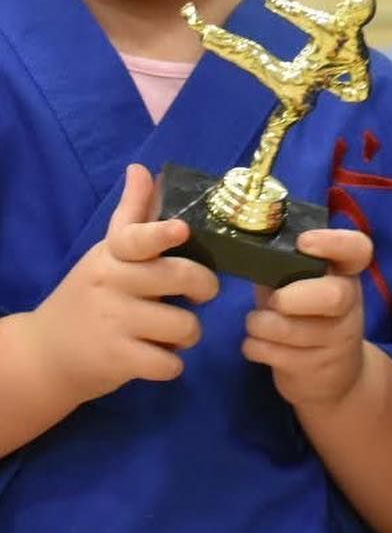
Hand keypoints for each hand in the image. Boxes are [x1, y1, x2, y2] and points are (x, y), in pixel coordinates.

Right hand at [29, 164, 218, 405]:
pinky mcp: (116, 361)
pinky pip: (168, 363)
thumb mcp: (107, 254)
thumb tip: (141, 168)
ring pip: (183, 325)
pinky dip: (173, 364)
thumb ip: (132, 214)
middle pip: (180, 278)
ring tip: (176, 331)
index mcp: (113, 255)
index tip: (182, 230)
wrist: (44, 355)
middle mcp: (112, 284)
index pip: (137, 239)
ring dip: (189, 332)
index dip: (162, 234)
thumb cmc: (90, 295)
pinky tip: (161, 357)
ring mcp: (113, 324)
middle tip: (201, 294)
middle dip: (205, 287)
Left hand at [241, 228, 371, 410]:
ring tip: (256, 323)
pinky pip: (275, 355)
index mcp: (346, 274)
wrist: (335, 376)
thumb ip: (281, 267)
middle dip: (294, 298)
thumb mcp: (301, 286)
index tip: (304, 242)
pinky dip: (255, 348)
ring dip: (261, 324)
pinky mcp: (318, 369)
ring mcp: (337, 340)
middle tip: (274, 301)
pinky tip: (258, 345)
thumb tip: (245, 248)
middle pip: (335, 295)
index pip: (358, 249)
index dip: (334, 242)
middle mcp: (349, 304)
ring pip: (294, 331)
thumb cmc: (307, 316)